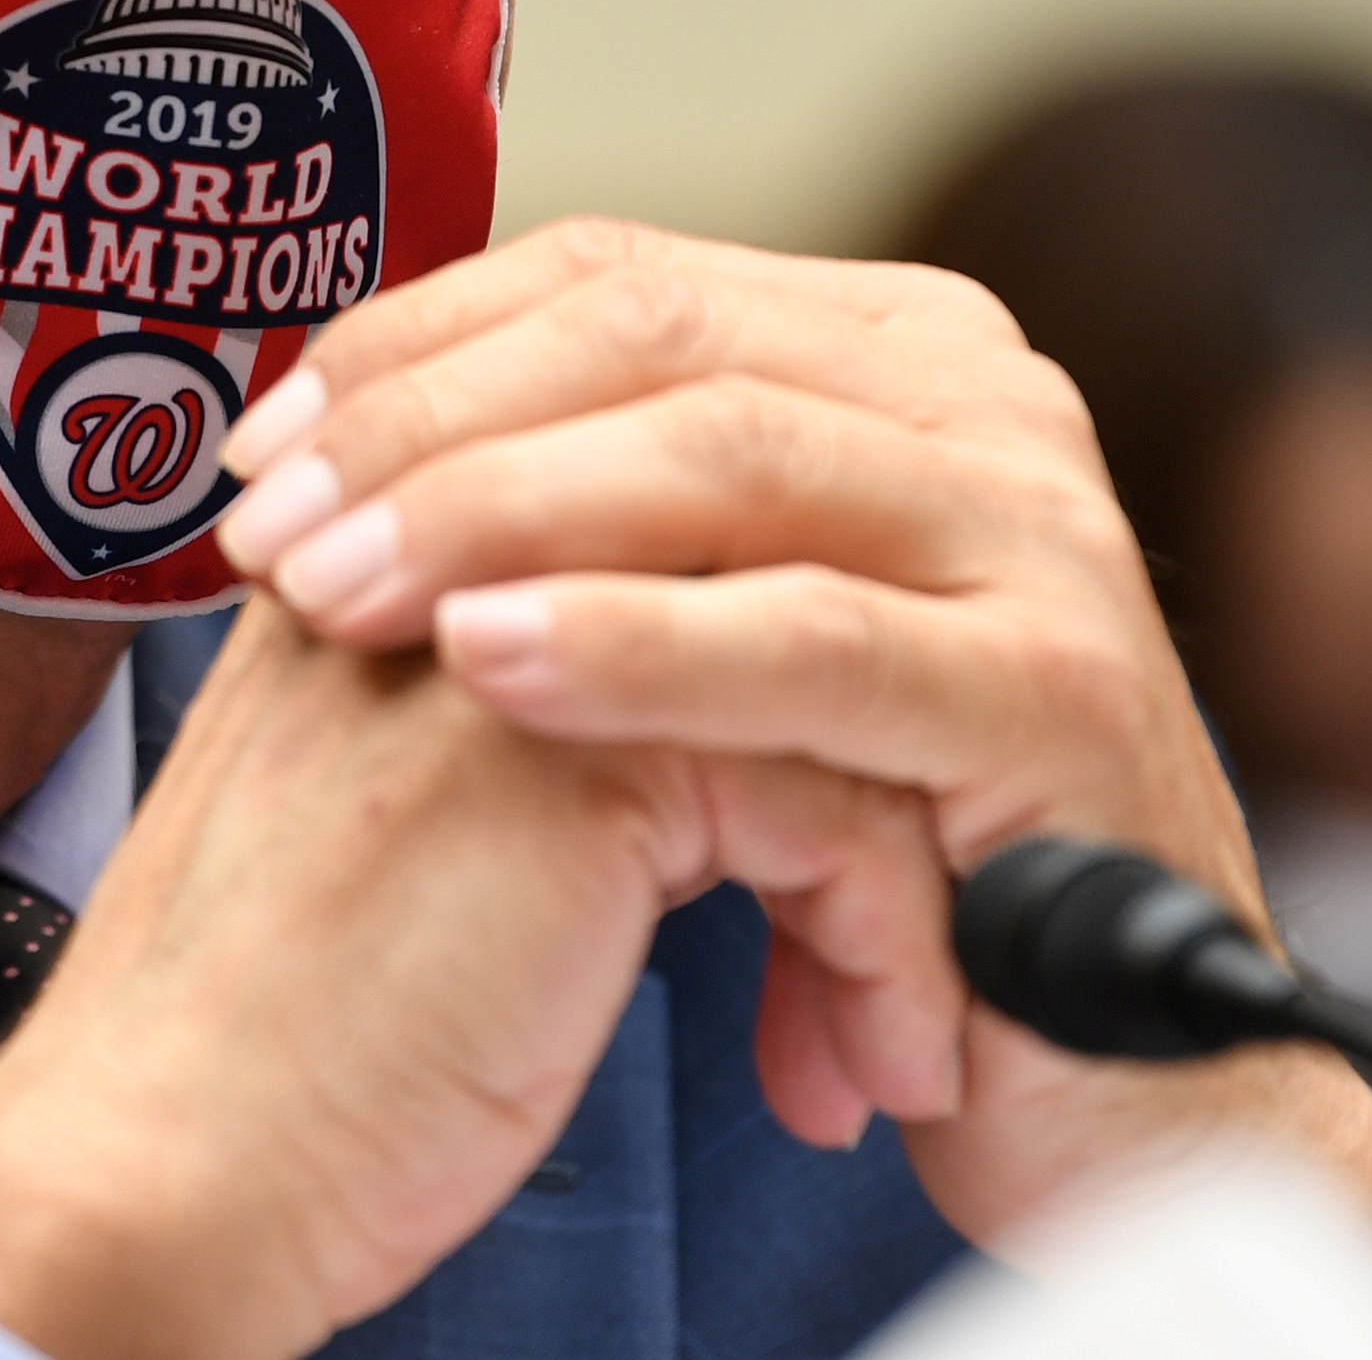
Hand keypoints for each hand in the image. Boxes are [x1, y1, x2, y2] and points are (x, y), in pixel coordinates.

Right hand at [0, 600, 963, 1359]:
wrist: (157, 1161)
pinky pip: (827, 794)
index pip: (657, 507)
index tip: (831, 841)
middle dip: (865, 738)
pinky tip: (865, 1063)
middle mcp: (442, 552)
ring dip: (897, 864)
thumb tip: (707, 750)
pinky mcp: (570, 755)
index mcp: (383, 548)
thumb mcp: (397, 821)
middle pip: (756, 562)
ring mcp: (502, 631)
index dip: (774, 665)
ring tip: (888, 1015)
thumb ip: (509, 729)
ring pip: (817, 664)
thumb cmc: (268, 1040)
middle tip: (898, 919)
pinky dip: (883, 944)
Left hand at [205, 219, 1371, 1318]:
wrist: (1116, 1094)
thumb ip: (594, 517)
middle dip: (425, 428)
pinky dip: (630, 642)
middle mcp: (983, 405)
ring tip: (333, 597)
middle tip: (264, 531)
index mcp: (892, 355)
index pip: (611, 277)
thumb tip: (333, 445)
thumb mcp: (718, 645)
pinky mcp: (1059, 696)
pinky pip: (805, 640)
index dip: (412, 345)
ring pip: (721, 457)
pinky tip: (487, 666)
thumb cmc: (877, 864)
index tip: (255, 448)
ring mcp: (1039, 537)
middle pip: (651, 335)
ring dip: (491, 514)